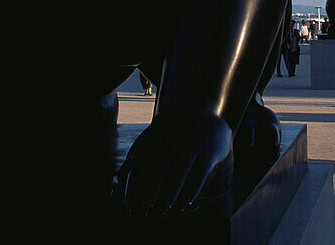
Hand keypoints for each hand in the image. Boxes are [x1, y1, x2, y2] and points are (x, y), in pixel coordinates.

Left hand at [114, 111, 231, 215]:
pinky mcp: (211, 151)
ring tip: (165, 210)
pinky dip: (191, 190)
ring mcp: (196, 141)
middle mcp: (179, 132)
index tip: (132, 200)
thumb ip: (142, 152)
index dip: (138, 180)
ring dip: (171, 194)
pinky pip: (199, 174)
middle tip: (146, 209)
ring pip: (180, 172)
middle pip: (160, 166)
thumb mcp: (162, 140)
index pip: (145, 157)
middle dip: (152, 190)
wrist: (216, 126)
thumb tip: (119, 175)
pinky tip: (186, 203)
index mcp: (162, 128)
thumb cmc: (181, 138)